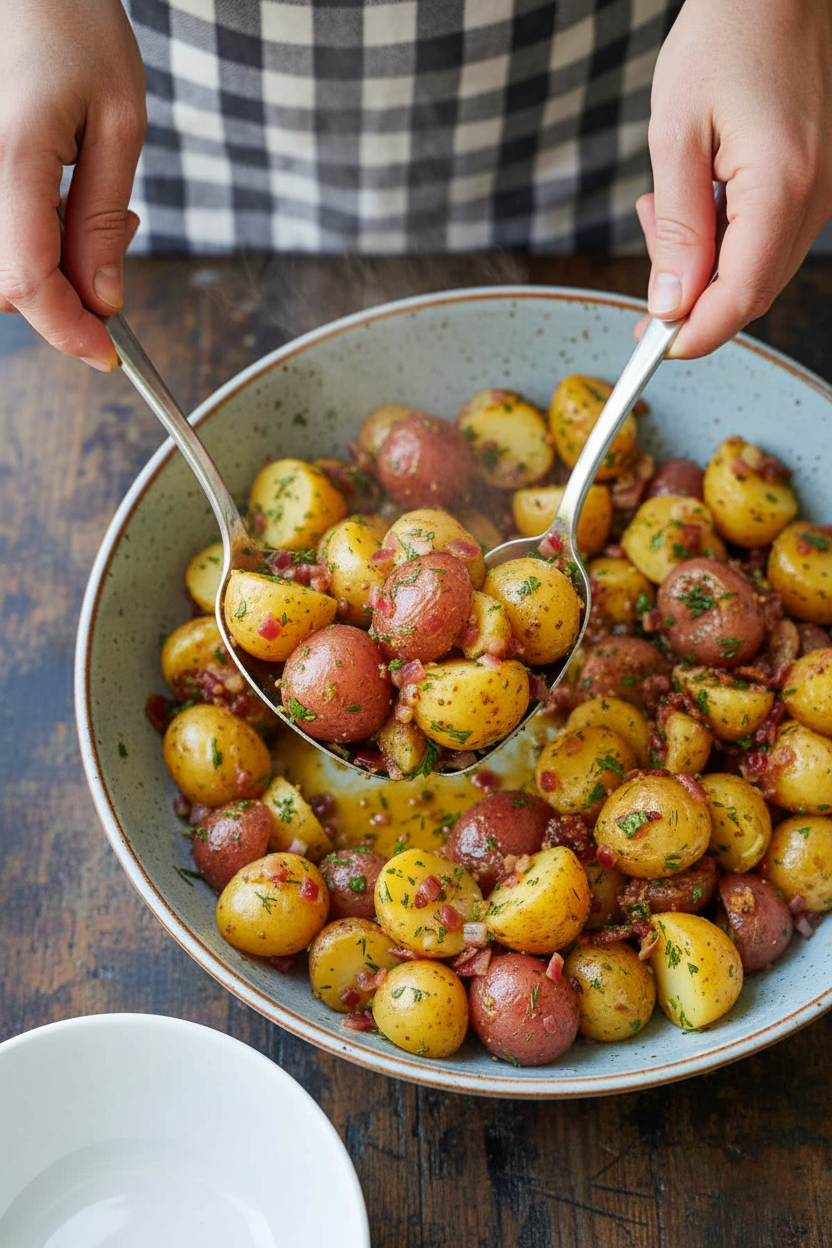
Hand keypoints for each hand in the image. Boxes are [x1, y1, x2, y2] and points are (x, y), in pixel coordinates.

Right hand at [0, 0, 145, 369]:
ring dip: (46, 267)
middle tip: (118, 237)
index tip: (107, 353)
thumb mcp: (118, 122)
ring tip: (94, 205)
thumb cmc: (75, 23)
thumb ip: (101, 220)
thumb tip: (101, 298)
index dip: (68, 331)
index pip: (28, 284)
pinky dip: (26, 240)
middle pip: (3, 287)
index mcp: (11, 157)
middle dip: (64, 294)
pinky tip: (59, 200)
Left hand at [637, 0, 831, 357]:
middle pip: (751, 293)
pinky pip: (767, 238)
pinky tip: (695, 198)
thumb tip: (670, 304)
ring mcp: (823, 192)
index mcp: (782, 187)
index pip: (740, 298)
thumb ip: (677, 229)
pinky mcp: (816, 182)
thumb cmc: (723, 37)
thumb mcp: (676, 134)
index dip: (693, 335)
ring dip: (704, 264)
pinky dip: (725, 239)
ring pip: (758, 269)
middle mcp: (816, 198)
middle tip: (647, 269)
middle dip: (692, 300)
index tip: (652, 345)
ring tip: (663, 209)